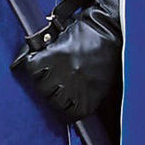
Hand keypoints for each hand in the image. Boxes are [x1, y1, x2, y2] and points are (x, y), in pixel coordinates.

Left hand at [13, 0, 120, 122]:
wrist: (113, 35)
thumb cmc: (87, 31)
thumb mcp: (62, 32)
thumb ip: (46, 45)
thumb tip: (32, 55)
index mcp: (57, 55)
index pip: (32, 68)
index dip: (33, 66)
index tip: (36, 65)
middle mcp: (66, 73)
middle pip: (42, 88)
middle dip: (43, 83)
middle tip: (49, 78)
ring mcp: (78, 87)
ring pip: (55, 103)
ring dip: (54, 97)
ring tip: (59, 90)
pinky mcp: (91, 98)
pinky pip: (73, 113)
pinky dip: (69, 110)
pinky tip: (70, 100)